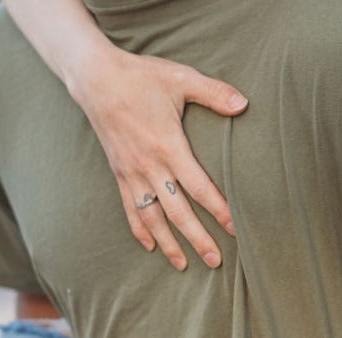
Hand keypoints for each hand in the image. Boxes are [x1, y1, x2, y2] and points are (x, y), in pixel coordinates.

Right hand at [68, 45, 247, 270]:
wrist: (97, 78)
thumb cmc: (142, 76)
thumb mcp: (182, 78)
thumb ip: (214, 93)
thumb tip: (244, 104)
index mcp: (168, 145)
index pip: (198, 187)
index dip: (219, 210)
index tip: (236, 227)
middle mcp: (149, 165)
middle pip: (177, 212)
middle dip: (198, 239)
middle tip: (216, 261)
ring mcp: (131, 171)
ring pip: (152, 218)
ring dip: (169, 243)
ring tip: (184, 265)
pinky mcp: (118, 171)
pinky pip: (130, 208)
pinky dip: (140, 230)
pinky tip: (150, 245)